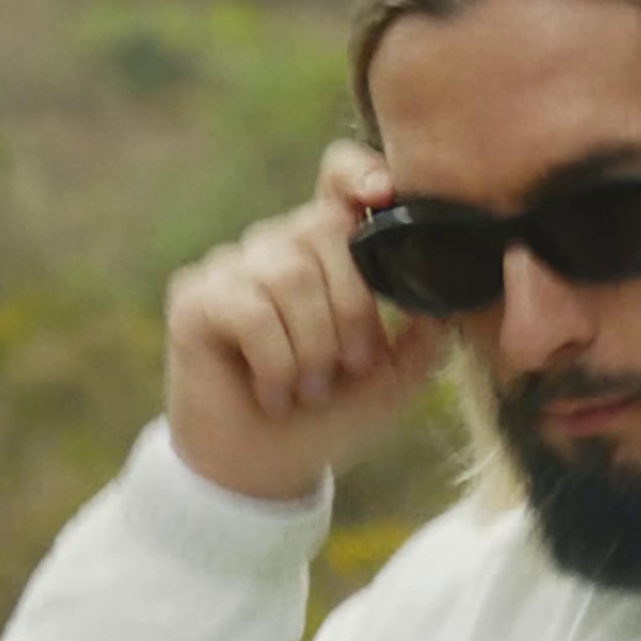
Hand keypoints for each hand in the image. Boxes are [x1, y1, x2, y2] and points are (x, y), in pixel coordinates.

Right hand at [162, 141, 449, 502]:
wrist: (267, 468)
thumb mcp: (395, 375)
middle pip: (325, 230)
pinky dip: (276, 361)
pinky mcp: (194, 296)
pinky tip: (275, 393)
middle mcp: (278, 244)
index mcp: (329, 249)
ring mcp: (232, 265)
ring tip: (311, 389)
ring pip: (289, 274)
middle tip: (350, 367)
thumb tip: (446, 287)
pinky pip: (250, 309)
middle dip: (352, 309)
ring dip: (312, 346)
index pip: (338, 175)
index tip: (384, 193)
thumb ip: (425, 328)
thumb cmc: (332, 414)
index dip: (358, 172)